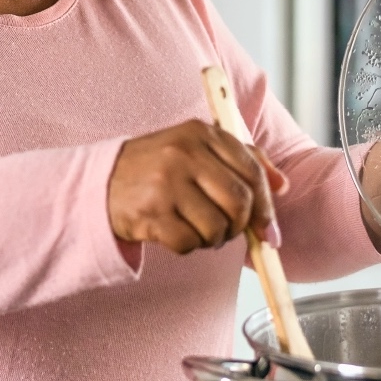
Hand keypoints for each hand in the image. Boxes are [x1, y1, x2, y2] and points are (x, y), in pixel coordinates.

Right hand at [108, 121, 288, 254]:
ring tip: (196, 229)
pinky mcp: (150, 212)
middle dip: (240, 227)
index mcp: (199, 132)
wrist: (97, 184)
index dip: (266, 205)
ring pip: (216, 227)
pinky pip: (189, 243)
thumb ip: (241, 159)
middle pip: (239, 202)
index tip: (269, 229)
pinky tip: (174, 233)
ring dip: (212, 239)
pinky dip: (188, 247)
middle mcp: (183, 153)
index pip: (251, 171)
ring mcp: (165, 182)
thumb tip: (282, 186)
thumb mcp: (196, 149)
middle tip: (228, 232)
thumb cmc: (154, 169)